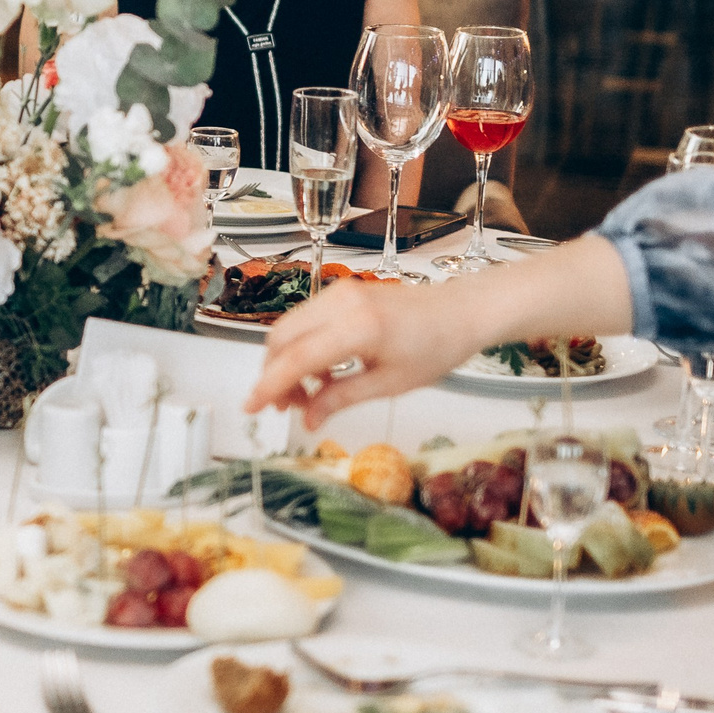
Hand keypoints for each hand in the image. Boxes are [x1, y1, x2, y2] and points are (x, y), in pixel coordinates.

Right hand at [246, 277, 485, 425]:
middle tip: (288, 408)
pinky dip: (303, 348)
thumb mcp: (390, 384)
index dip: (269, 386)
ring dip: (288, 363)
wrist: (461, 312)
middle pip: (281, 339)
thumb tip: (309, 420)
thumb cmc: (436, 347)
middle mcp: (341, 302)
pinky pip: (306, 320)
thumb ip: (341, 399)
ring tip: (310, 395)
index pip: (296, 358)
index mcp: (357, 327)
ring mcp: (339, 292)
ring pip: (289, 328)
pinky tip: (323, 373)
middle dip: (275, 376)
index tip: (252, 408)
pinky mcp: (342, 292)